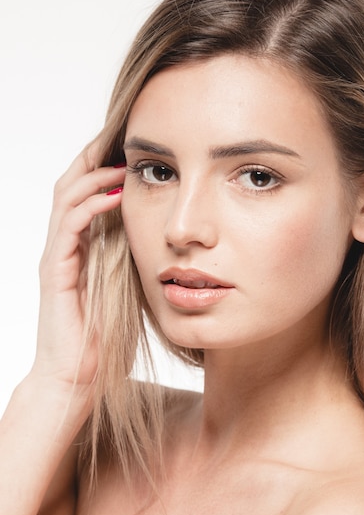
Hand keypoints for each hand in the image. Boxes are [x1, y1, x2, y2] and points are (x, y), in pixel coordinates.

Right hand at [31, 141, 124, 397]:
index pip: (85, 194)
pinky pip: (70, 228)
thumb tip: (158, 236)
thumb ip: (130, 260)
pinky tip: (115, 196)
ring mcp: (56, 257)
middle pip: (70, 186)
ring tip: (121, 160)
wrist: (75, 377)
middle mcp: (63, 247)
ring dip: (93, 175)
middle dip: (94, 158)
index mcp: (79, 249)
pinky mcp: (55, 273)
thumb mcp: (123, 289)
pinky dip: (91, 207)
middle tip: (121, 137)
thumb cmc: (100, 337)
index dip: (103, 168)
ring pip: (65, 199)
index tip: (131, 149)